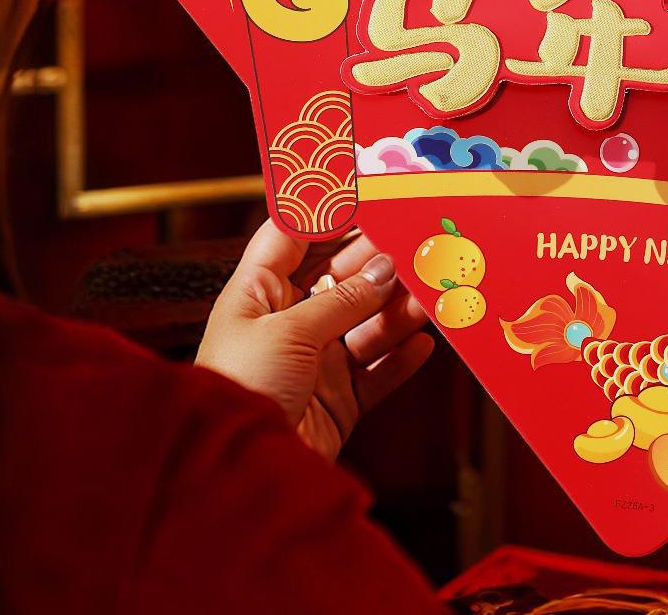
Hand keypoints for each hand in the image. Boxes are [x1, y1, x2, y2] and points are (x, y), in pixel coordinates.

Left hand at [197, 221, 433, 461]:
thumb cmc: (240, 392)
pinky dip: (401, 357)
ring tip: (430, 294)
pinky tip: (423, 341)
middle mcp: (287, 323)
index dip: (327, 212)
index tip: (368, 192)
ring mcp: (315, 362)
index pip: (293, 237)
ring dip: (398, 309)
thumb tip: (385, 267)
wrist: (237, 476)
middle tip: (417, 243)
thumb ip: (343, 299)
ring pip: (367, 323)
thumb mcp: (289, 332)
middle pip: (340, 278)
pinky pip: (378, 371)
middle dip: (377, 262)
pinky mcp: (338, 400)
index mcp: (258, 295)